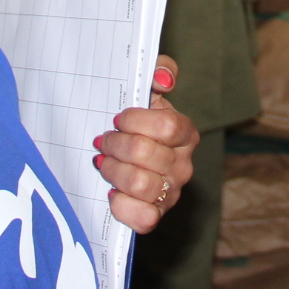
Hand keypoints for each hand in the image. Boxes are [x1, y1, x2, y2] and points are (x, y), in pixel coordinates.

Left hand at [94, 55, 199, 232]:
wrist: (124, 161)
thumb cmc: (137, 123)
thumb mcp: (148, 90)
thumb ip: (159, 70)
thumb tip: (162, 80)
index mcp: (184, 133)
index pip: (165, 125)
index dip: (135, 121)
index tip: (119, 119)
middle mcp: (183, 165)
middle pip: (144, 153)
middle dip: (115, 144)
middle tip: (104, 141)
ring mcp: (170, 193)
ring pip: (139, 184)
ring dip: (113, 170)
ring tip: (104, 163)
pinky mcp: (155, 217)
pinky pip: (142, 218)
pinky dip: (121, 205)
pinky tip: (112, 191)